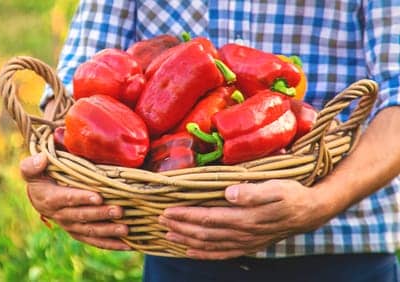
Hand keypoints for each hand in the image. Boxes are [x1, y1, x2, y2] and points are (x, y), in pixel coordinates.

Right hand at [20, 154, 129, 250]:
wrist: (39, 198)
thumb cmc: (40, 179)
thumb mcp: (31, 170)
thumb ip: (32, 165)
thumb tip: (42, 159)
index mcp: (50, 199)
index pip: (67, 199)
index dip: (82, 198)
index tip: (98, 197)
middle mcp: (60, 215)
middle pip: (82, 216)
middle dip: (101, 214)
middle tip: (119, 211)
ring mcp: (70, 226)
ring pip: (90, 231)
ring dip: (108, 231)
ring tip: (125, 229)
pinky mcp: (79, 233)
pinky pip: (94, 241)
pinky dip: (110, 244)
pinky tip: (128, 245)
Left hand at [160, 180, 335, 259]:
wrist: (311, 211)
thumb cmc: (291, 194)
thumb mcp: (276, 187)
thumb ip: (252, 192)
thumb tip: (229, 192)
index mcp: (245, 218)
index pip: (207, 218)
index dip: (186, 215)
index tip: (167, 211)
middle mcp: (243, 233)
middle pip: (204, 233)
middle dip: (180, 227)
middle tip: (159, 220)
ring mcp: (246, 242)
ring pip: (210, 244)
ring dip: (187, 240)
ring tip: (167, 235)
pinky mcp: (249, 246)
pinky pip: (222, 253)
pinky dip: (204, 254)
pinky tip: (190, 252)